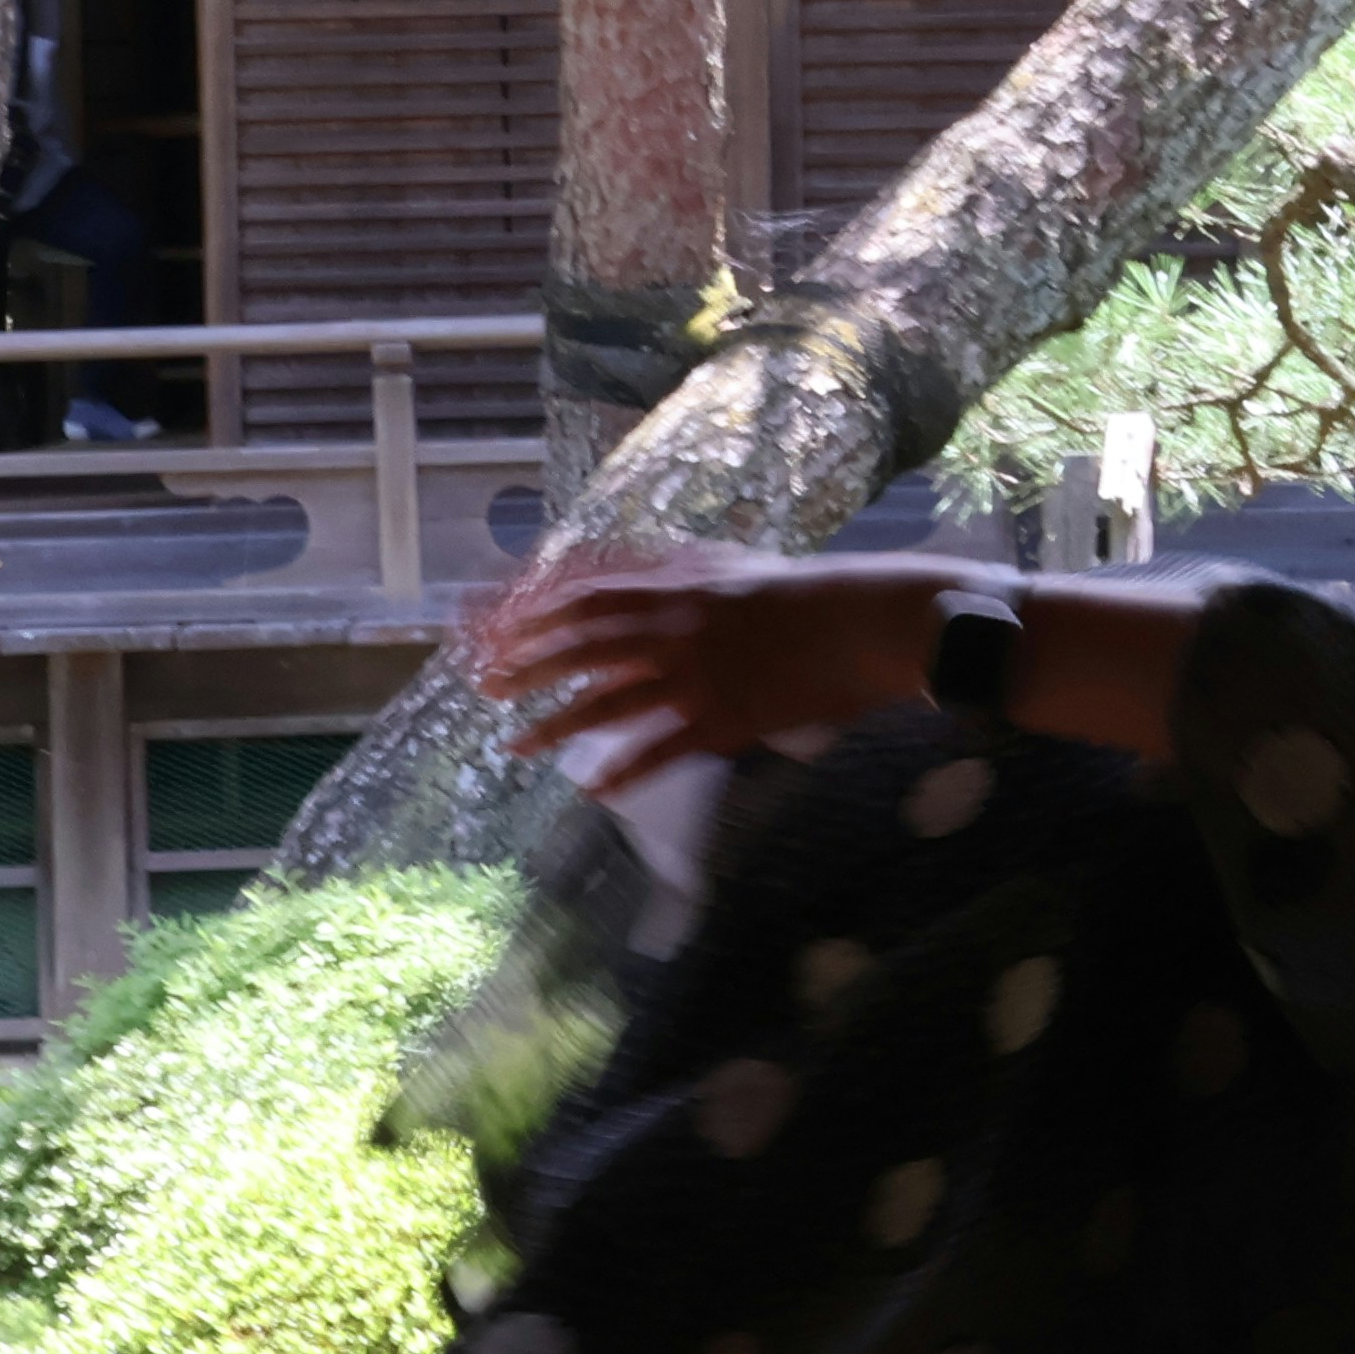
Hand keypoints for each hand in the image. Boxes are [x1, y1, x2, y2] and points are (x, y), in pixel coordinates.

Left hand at [469, 547, 945, 781]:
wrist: (867, 624)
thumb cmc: (809, 592)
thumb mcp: (739, 565)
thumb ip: (686, 568)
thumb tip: (644, 565)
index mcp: (679, 586)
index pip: (587, 597)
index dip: (537, 615)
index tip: (501, 632)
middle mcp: (677, 629)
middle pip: (582, 648)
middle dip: (527, 668)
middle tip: (487, 688)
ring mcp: (698, 677)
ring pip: (608, 703)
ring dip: (556, 726)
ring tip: (517, 747)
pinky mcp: (726, 719)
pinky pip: (661, 751)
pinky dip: (624, 771)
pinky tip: (594, 789)